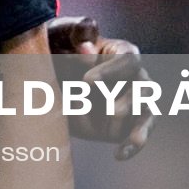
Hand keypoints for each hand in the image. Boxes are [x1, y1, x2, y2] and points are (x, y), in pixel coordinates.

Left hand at [46, 15, 152, 158]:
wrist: (40, 81)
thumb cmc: (54, 49)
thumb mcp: (58, 35)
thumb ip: (74, 34)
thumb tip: (87, 47)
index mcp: (120, 52)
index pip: (128, 60)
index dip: (112, 71)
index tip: (87, 82)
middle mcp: (132, 77)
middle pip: (144, 88)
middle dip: (128, 101)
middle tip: (109, 110)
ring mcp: (131, 103)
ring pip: (147, 113)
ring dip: (141, 127)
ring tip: (133, 140)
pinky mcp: (123, 125)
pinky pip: (136, 135)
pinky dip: (132, 146)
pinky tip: (120, 155)